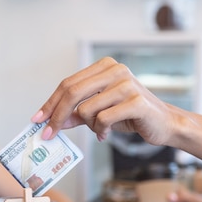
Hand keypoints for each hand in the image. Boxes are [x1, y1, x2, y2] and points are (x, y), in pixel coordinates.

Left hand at [31, 57, 180, 145]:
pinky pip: (102, 120)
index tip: (37, 120)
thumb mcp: (99, 112)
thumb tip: (50, 121)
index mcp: (105, 67)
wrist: (165, 124)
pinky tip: (107, 134)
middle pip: (72, 93)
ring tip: (100, 131)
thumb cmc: (131, 115)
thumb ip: (76, 114)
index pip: (68, 84)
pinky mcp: (136, 101)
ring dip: (88, 127)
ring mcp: (126, 84)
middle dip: (56, 117)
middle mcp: (115, 70)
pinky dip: (101, 131)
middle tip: (48, 134)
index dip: (50, 103)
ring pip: (86, 109)